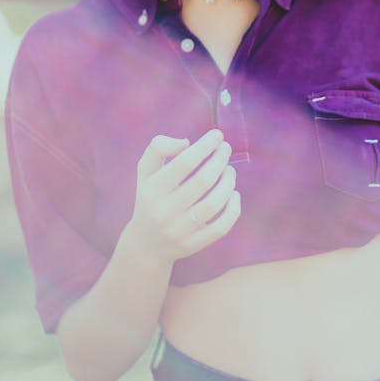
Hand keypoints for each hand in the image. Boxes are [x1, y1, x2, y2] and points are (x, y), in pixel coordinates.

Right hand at [129, 129, 240, 264]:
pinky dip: (233, 209)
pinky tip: (234, 194)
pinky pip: (221, 227)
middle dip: (219, 160)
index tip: (217, 135)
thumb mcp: (146, 171)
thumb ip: (158, 148)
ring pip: (213, 204)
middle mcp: (164, 211)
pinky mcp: (193, 245)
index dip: (204, 147)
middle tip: (226, 149)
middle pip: (202, 181)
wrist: (145, 244)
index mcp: (152, 190)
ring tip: (230, 170)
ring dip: (228, 182)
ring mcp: (179, 230)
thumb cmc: (150, 198)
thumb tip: (187, 143)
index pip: (183, 163)